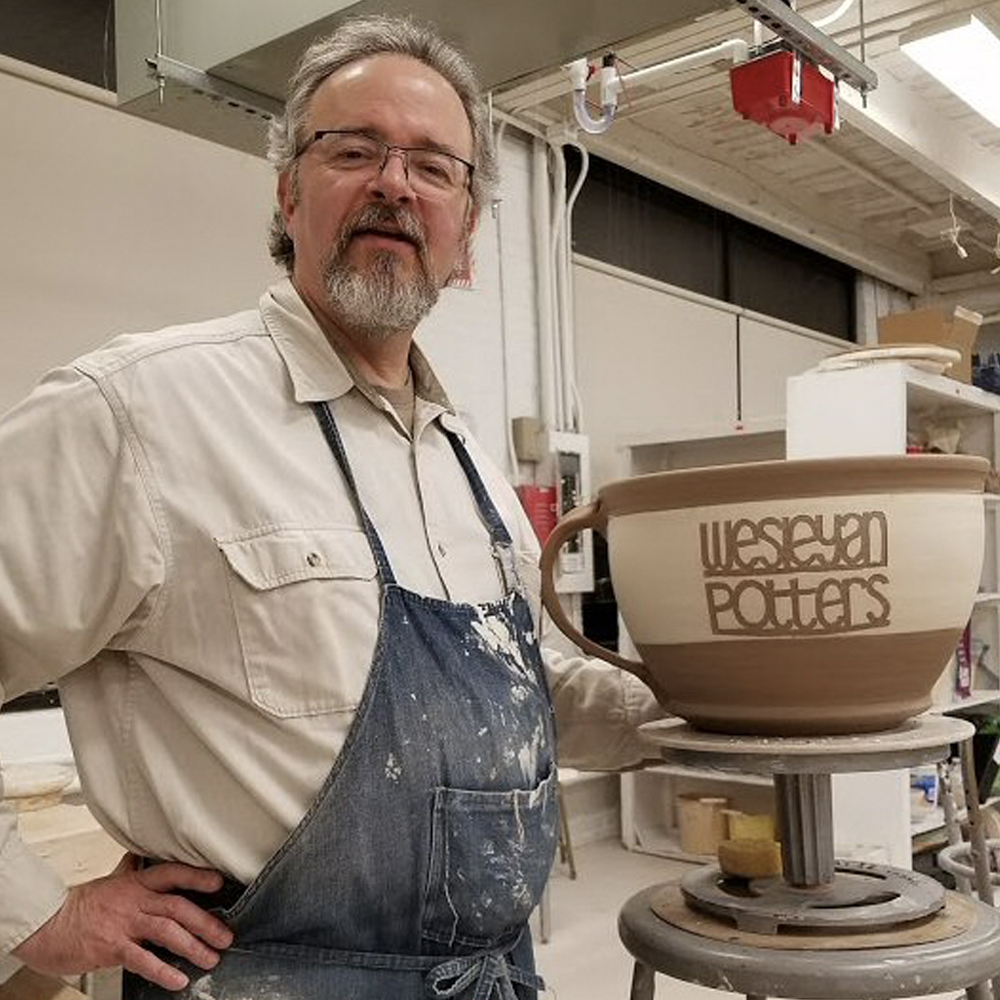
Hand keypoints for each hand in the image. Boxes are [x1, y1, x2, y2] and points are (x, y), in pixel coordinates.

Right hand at [12, 854, 233, 990]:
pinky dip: (163, 971)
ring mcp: (124, 924)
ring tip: (210, 958)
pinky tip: (178, 979)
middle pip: (178, 906)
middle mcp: (134, 900)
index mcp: (135, 883)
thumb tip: (140, 858)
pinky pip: (143, 960)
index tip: (219, 883)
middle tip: (225, 935)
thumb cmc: (79, 906)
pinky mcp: (112, 948)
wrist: (47, 925)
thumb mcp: (110, 882)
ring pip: (167, 931)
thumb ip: (130, 872)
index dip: (197, 876)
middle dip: (206, 922)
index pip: (172, 873)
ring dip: (193, 946)